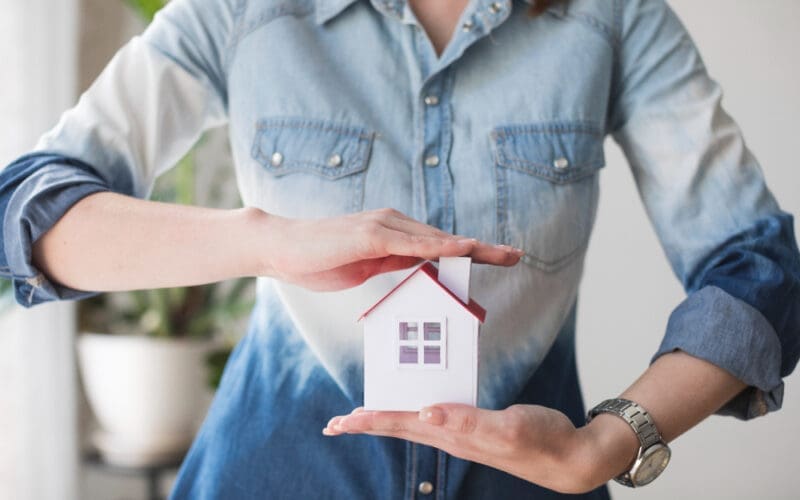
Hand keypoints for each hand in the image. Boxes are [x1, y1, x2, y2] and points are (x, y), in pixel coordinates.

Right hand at [260, 208, 522, 290]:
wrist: (282, 248)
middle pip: (445, 238)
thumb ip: (395, 263)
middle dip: (482, 248)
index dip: (470, 250)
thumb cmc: (320, 259)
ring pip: (434, 238)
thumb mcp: (367, 266)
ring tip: (500, 253)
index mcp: (392, 234)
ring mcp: (382, 227)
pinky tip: (461, 250)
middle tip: (515, 254)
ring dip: (469, 246)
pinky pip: (411, 242)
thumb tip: (422, 269)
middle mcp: (393, 224)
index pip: (438, 244)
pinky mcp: (369, 234)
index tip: (499, 256)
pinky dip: (439, 246)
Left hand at [322, 403, 628, 493]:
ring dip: (385, 421)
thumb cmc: (544, 441)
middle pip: (399, 428)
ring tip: (362, 419)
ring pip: (414, 426)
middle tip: (333, 425)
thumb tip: (426, 413)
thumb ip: (468, 422)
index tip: (339, 422)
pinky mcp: (477, 429)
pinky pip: (435, 419)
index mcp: (454, 435)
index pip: (401, 425)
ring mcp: (464, 436)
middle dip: (366, 425)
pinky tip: (414, 411)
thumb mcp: (508, 428)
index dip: (369, 422)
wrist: (571, 458)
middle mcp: (453, 438)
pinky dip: (415, 413)